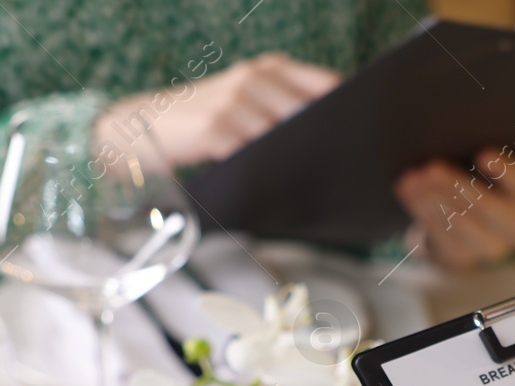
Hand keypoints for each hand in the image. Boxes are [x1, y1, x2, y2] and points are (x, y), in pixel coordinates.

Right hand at [96, 53, 340, 168]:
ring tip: (324, 182)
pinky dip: (273, 172)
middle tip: (352, 168)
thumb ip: (285, 107)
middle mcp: (255, 79)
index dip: (349, 111)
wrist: (146, 123)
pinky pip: (256, 155)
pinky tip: (286, 187)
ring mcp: (235, 102)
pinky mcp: (216, 129)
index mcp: (270, 69)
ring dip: (305, 160)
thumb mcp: (248, 100)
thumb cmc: (208, 119)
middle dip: (330, 141)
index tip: (368, 136)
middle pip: (310, 112)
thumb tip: (337, 136)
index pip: (325, 85)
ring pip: (286, 135)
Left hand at [395, 148, 514, 268]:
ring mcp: (490, 248)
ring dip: (434, 200)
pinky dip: (422, 211)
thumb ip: (482, 147)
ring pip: (463, 225)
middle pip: (490, 209)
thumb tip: (458, 129)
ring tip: (414, 179)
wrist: (462, 215)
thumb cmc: (478, 175)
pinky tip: (409, 192)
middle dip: (458, 186)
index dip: (507, 173)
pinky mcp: (462, 257)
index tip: (483, 154)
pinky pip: (441, 236)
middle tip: (432, 168)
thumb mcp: (487, 161)